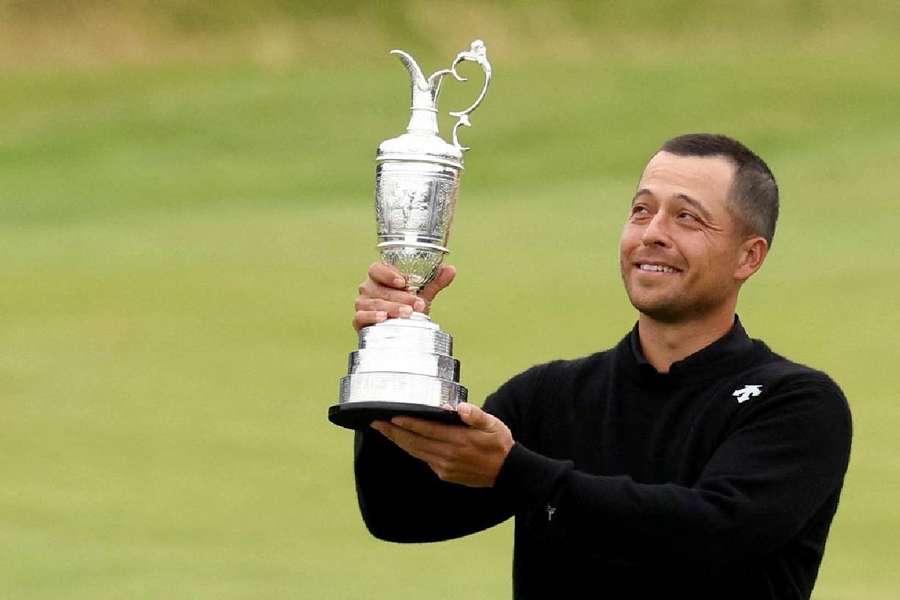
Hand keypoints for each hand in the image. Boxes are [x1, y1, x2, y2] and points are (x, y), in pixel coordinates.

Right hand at [353, 262, 456, 330]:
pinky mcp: (359, 321)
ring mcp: (362, 304)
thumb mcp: (422, 294)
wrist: (399, 331)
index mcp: (379, 277)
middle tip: (417, 303)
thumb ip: (435, 282)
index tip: (404, 282)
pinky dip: (372, 316)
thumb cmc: (406, 307)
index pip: (377, 269)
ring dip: (392, 307)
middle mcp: (367, 288)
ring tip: (408, 313)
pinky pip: (361, 316)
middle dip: (400, 296)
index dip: (388, 274)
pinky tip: (384, 318)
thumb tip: (451, 269)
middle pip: (378, 288)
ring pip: (374, 303)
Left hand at [371, 403, 513, 487]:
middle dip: (394, 432)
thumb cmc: (500, 444)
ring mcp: (445, 467)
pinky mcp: (445, 474)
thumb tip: (458, 407)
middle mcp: (448, 455)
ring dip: (399, 441)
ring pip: (416, 452)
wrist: (508, 473)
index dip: (408, 424)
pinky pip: (424, 459)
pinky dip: (412, 450)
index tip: (391, 417)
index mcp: (459, 441)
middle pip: (414, 443)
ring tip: (385, 431)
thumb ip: (475, 415)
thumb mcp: (493, 425)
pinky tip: (405, 442)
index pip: (426, 431)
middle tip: (376, 423)